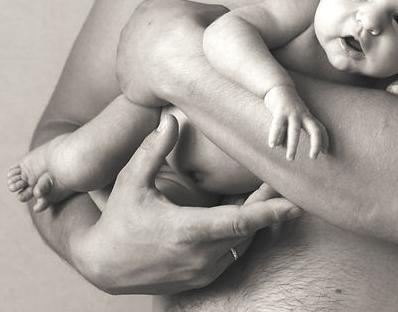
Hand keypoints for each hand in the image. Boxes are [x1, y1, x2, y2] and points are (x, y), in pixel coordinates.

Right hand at [72, 114, 301, 294]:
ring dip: (254, 224)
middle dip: (267, 208)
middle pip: (247, 231)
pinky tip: (242, 219)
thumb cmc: (118, 220)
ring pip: (241, 245)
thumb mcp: (131, 182)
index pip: (238, 222)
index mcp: (185, 230)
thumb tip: (169, 119)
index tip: (295, 204)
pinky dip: (239, 238)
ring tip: (266, 198)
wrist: (102, 264)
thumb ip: (153, 150)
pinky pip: (231, 256)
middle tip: (281, 185)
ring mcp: (201, 271)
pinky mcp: (201, 279)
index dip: (269, 213)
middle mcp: (198, 256)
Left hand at [116, 0, 227, 106]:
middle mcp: (129, 28)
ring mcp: (123, 54)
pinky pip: (139, 85)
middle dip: (164, 53)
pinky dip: (152, 90)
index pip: (162, 23)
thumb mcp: (216, 15)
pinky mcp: (123, 79)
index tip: (191, 47)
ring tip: (179, 81)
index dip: (178, 35)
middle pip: (149, 43)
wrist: (181, 59)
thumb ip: (211, 17)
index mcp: (148, 9)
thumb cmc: (200, 34)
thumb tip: (218, 24)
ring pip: (142, 64)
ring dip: (156, 72)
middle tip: (184, 67)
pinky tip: (168, 94)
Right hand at [263, 85, 327, 159]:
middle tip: (313, 157)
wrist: (278, 86)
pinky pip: (278, 125)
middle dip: (316, 144)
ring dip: (293, 146)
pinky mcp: (279, 111)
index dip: (325, 140)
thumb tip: (285, 145)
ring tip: (290, 158)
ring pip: (295, 131)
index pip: (321, 129)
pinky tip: (272, 145)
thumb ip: (294, 128)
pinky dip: (275, 136)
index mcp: (308, 116)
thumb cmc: (287, 104)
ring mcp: (291, 113)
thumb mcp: (296, 115)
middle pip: (315, 129)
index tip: (325, 152)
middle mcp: (302, 115)